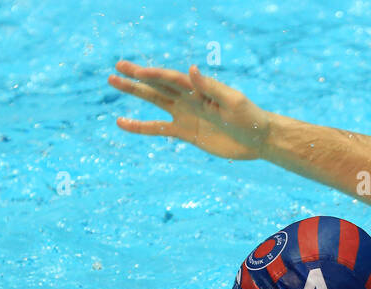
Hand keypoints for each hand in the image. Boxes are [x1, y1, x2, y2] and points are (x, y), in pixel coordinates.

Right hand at [108, 61, 269, 159]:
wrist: (256, 138)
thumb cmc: (249, 117)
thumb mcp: (233, 102)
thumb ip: (211, 87)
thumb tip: (192, 69)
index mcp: (200, 88)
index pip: (172, 79)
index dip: (154, 75)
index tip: (135, 71)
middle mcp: (189, 98)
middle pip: (158, 84)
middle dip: (137, 77)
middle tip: (116, 67)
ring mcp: (185, 114)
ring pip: (154, 101)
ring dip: (135, 92)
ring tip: (114, 82)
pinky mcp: (185, 132)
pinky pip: (158, 129)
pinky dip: (140, 127)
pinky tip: (122, 123)